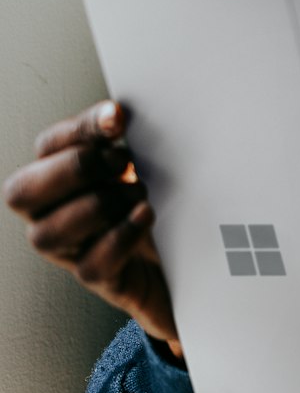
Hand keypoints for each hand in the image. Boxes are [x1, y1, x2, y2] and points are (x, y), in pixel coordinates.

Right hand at [4, 101, 181, 356]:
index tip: (118, 119)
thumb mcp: (131, 161)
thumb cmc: (145, 197)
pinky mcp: (96, 277)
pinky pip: (92, 264)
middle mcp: (46, 214)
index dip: (80, 129)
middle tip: (121, 163)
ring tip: (137, 193)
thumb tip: (114, 115)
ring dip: (100, 205)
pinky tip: (143, 215)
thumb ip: (116, 136)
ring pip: (50, 233)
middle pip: (22, 191)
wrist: (183, 252)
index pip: (46, 146)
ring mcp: (66, 250)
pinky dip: (121, 236)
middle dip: (77, 169)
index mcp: (53, 175)